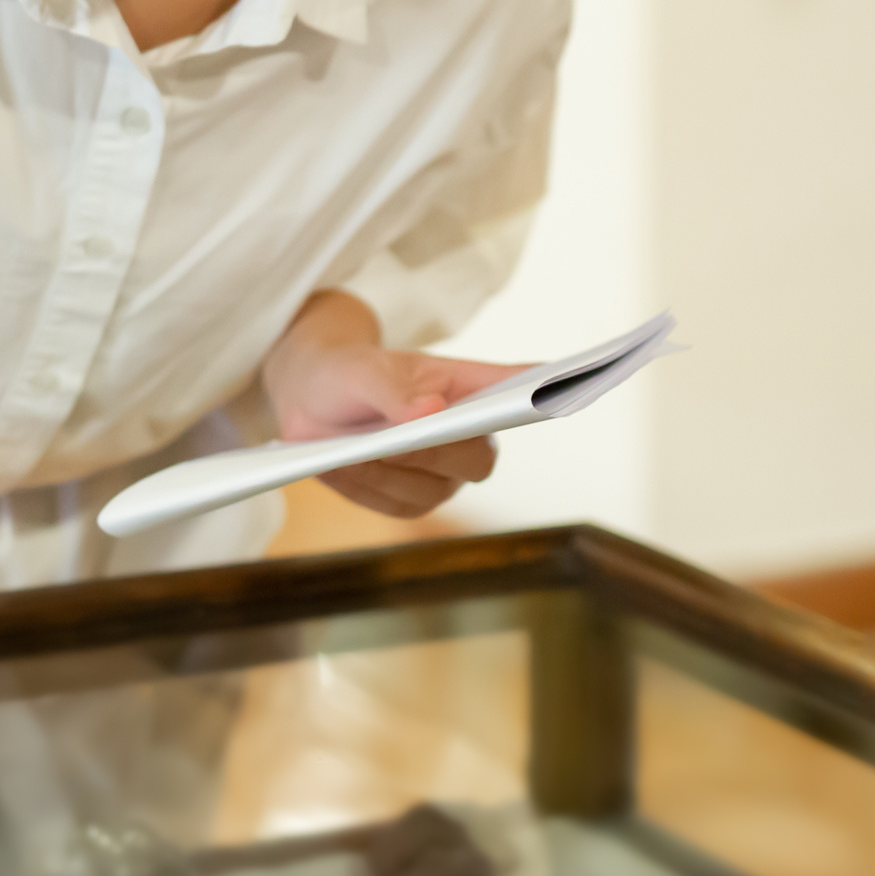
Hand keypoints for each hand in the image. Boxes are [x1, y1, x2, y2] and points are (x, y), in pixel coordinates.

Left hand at [261, 291, 524, 520]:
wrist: (312, 399)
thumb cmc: (347, 373)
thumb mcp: (357, 370)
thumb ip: (390, 388)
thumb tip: (429, 412)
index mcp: (468, 385)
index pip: (521, 387)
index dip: (547, 390)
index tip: (562, 388)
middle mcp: (471, 433)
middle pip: (477, 459)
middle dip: (430, 452)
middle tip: (387, 439)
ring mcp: (446, 473)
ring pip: (431, 489)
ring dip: (385, 473)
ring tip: (344, 453)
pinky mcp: (415, 499)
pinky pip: (398, 506)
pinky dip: (365, 489)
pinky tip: (338, 467)